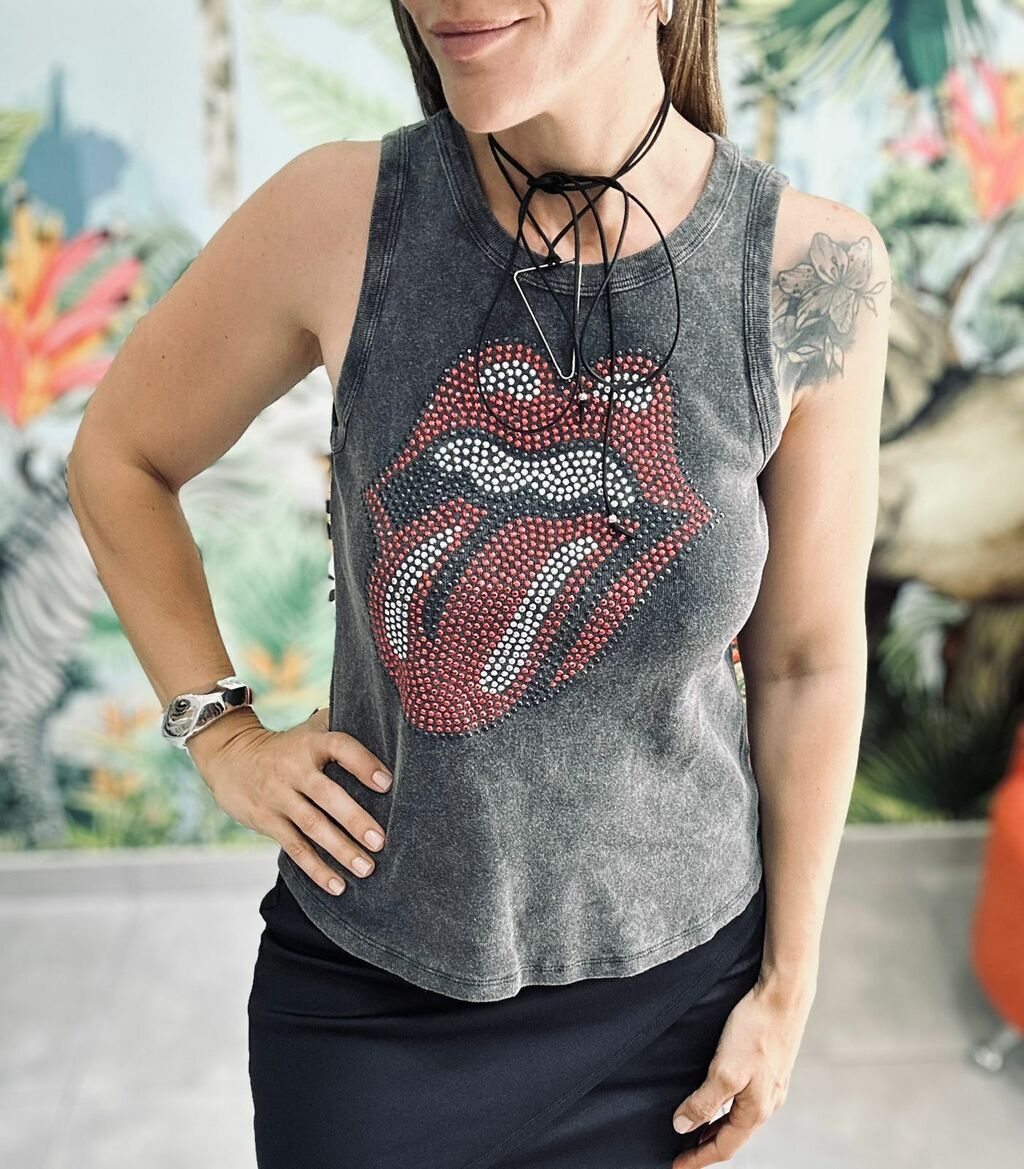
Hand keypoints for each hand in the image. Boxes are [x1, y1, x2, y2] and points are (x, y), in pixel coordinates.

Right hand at [187, 705, 392, 895]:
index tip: (386, 783)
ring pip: (311, 826)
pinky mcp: (266, 821)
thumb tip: (385, 726)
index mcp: (310, 744)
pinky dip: (316, 869)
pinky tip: (338, 886)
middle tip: (380, 841)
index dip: (363, 763)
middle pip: (326, 795)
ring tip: (366, 868)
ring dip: (340, 850)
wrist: (229, 757)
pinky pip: (294, 848)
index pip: (339, 747)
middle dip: (354, 819)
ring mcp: (278, 797)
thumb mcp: (308, 729)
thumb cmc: (287, 746)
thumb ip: (340, 726)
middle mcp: (293, 769)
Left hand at [670, 974, 814, 1166]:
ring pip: (740, 1119)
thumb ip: (704, 1101)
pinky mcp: (770, 1068)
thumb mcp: (724, 1070)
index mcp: (757, 1110)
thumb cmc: (755, 1030)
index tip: (676, 1168)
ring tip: (697, 1130)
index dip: (698, 1159)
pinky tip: (719, 1098)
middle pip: (733, 1136)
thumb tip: (682, 1127)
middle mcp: (768, 1103)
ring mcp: (771, 1086)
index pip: (723, 1147)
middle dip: (707, 1146)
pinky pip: (746, 1101)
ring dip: (718, 1127)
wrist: (783, 996)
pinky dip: (728, 1109)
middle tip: (683, 1152)